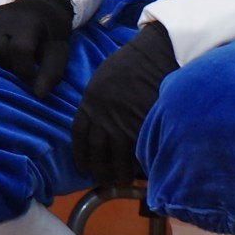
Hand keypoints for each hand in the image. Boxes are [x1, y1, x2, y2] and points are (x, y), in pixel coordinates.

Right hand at [0, 0, 75, 97]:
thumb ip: (51, 72)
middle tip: (21, 68)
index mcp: (28, 22)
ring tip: (10, 59)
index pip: (19, 50)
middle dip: (10, 65)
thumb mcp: (59, 51)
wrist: (41, 7)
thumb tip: (38, 94)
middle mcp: (5, 17)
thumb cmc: (51, 33)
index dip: (24, 71)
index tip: (31, 80)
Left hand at [71, 22, 178, 186]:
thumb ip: (97, 102)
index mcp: (89, 102)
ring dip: (118, 172)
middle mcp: (103, 116)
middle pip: (96, 150)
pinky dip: (138, 164)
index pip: (79, 136)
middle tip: (102, 180)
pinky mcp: (145, 126)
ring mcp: (124, 122)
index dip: (80, 154)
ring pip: (117, 156)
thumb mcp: (102, 80)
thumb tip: (98, 121)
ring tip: (121, 181)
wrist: (156, 54)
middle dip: (98, 168)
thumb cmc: (130, 63)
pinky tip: (139, 171)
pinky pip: (139, 151)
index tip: (83, 166)